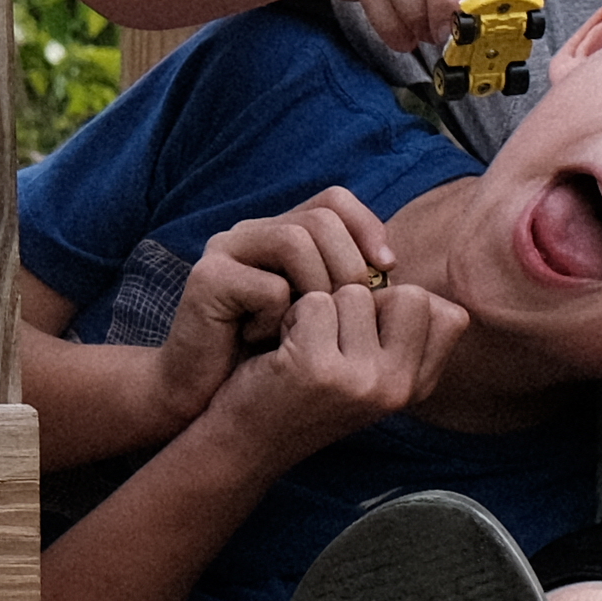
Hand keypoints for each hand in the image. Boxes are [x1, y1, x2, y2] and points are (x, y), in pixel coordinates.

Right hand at [172, 190, 402, 360]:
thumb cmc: (270, 361)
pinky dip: (279, 319)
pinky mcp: (207, 280)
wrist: (207, 400)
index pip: (334, 200)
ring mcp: (224, 251)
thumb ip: (348, 287)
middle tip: (352, 314)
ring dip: (319, 291)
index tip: (388, 270)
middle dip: (350, 267)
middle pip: (321, 219)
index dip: (368, 228)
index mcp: (278, 233)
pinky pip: (268, 286)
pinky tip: (267, 342)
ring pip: (295, 241)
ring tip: (312, 328)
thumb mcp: (320, 317)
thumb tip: (395, 268)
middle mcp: (249, 233)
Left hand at [190, 272, 465, 471]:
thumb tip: (413, 281)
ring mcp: (362, 380)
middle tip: (330, 333)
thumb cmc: (303, 394)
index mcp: (416, 388)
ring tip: (302, 344)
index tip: (361, 331)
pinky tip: (281, 347)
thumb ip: (397, 333)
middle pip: (410, 296)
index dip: (400, 306)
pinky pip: (316, 301)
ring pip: (355, 293)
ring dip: (321, 307)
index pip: (449, 315)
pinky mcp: (320, 369)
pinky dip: (292, 314)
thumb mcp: (365, 372)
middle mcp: (398, 388)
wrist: (246, 442)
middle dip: (365, 300)